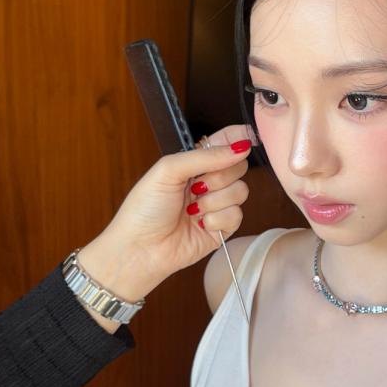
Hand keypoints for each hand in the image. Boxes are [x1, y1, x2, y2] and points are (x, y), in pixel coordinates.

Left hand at [77, 125, 251, 312]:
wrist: (141, 248)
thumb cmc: (144, 209)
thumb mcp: (168, 171)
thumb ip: (205, 156)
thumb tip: (240, 147)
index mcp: (193, 163)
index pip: (224, 143)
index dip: (237, 138)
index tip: (246, 138)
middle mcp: (208, 182)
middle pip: (239, 166)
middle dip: (220, 175)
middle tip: (197, 186)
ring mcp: (217, 205)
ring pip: (241, 191)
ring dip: (215, 200)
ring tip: (192, 209)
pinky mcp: (223, 228)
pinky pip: (237, 215)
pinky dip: (217, 219)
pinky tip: (199, 223)